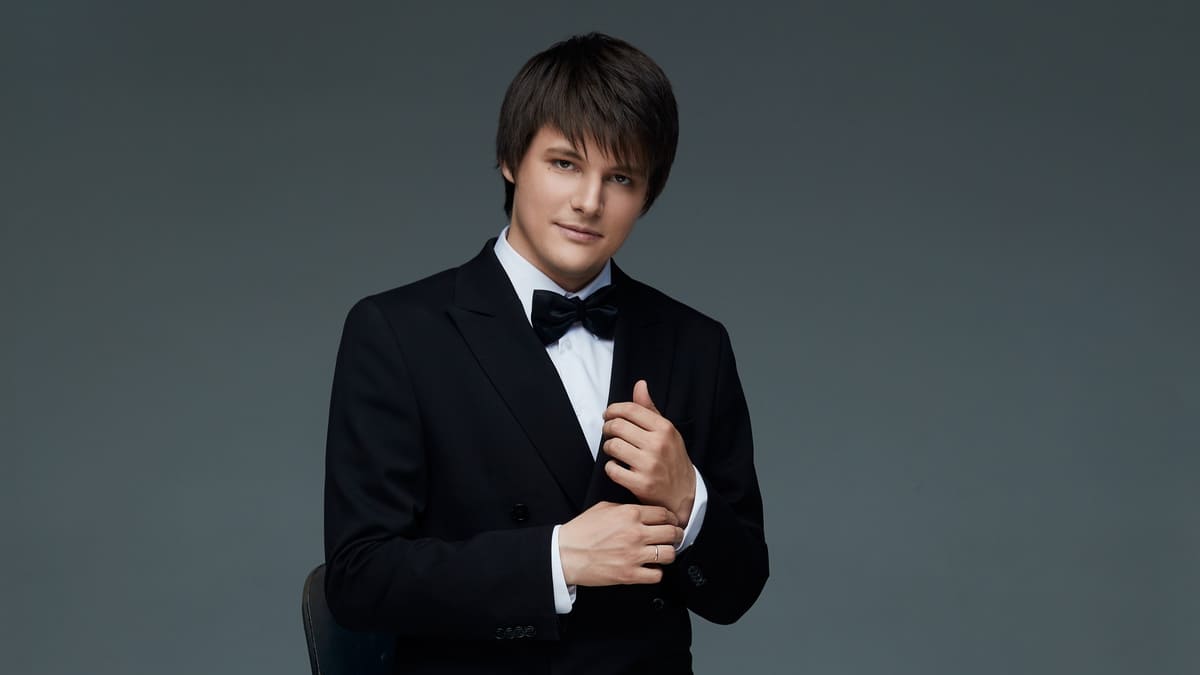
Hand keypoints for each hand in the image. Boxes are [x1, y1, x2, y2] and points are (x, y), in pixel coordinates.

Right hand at [558, 501, 682, 586]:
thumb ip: (626, 507)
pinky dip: (656, 572)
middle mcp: (635, 533)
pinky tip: (650, 568)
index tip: (671, 522)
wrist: (565, 554)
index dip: (671, 519)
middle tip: (673, 538)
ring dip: (668, 553)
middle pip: (672, 533)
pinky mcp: (629, 574)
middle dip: (676, 535)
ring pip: (669, 554)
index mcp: (630, 514)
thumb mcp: (603, 508)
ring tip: (663, 553)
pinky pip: (657, 575)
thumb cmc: (581, 531)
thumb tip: (642, 511)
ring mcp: (634, 555)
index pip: (664, 514)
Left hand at [602, 379, 696, 524]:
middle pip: (617, 426)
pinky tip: (617, 467)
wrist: (685, 495)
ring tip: (614, 450)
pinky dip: (610, 467)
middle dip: (607, 428)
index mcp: (664, 428)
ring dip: (608, 447)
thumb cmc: (672, 459)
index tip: (608, 415)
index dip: (613, 410)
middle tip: (609, 433)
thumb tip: (640, 385)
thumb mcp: (667, 432)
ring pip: (612, 446)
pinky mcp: (641, 484)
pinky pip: (612, 469)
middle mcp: (657, 444)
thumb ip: (650, 409)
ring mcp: (649, 465)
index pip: (630, 410)